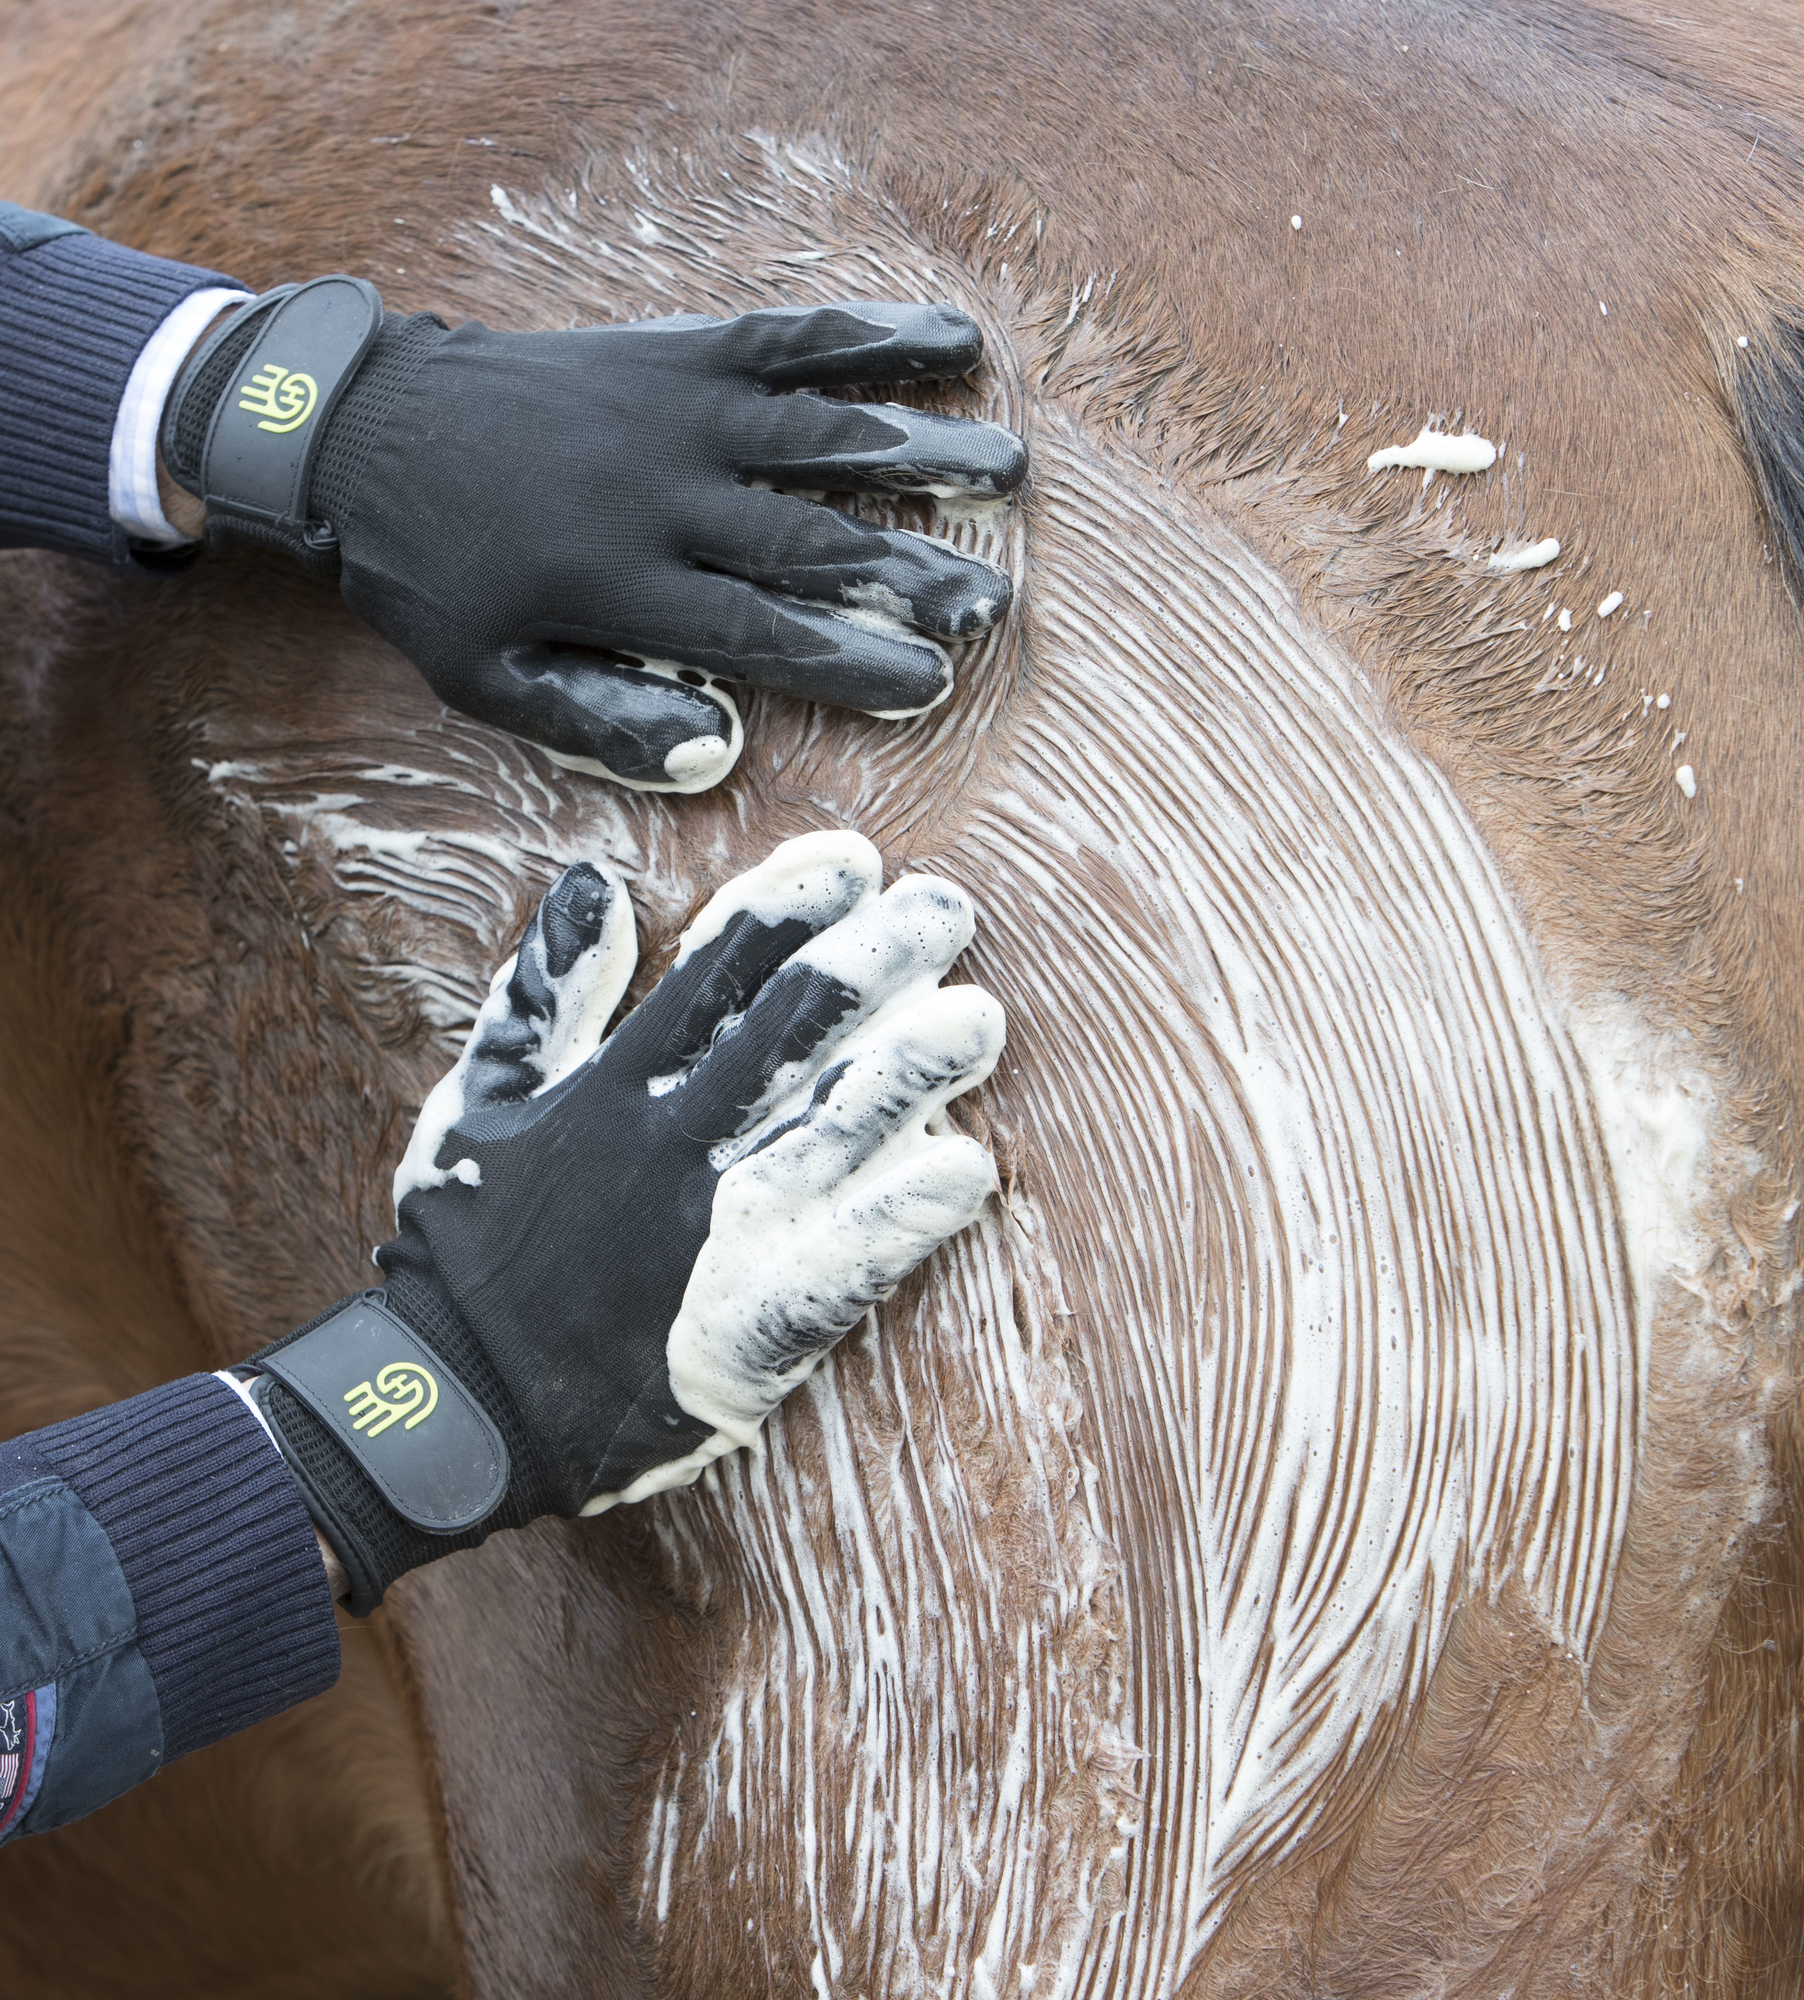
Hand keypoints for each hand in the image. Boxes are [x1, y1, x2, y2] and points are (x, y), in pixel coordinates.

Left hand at [162, 280, 1026, 790]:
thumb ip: (596, 719)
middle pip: (810, 541)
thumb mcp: (485, 676)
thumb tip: (712, 752)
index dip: (852, 659)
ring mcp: (675, 412)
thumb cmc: (432, 572)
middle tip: (994, 600)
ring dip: (921, 452)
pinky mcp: (676, 352)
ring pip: (821, 436)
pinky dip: (872, 339)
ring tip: (1008, 470)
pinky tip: (950, 342)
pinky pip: (789, 340)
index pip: (760, 633)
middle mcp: (662, 494)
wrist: (362, 424)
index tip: (929, 680)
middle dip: (912, 571)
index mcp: (619, 584)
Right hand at [244, 832, 1004, 1613]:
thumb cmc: (464, 1250)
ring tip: (980, 1017)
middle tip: (948, 910)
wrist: (456, 1406)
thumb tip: (594, 885)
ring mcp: (718, 1235)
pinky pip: (845, 1264)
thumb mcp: (476, 1102)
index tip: (855, 860)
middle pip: (793, 1031)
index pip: (718, 972)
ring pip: (834, 1131)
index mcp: (613, 1089)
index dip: (792, 905)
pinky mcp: (748, 1327)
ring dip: (914, 1070)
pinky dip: (906, 1216)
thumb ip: (541, 994)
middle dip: (878, 961)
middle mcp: (674, 1147)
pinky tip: (970, 1170)